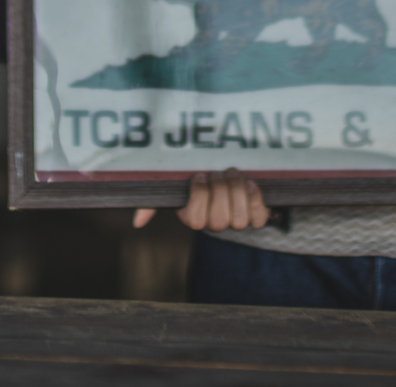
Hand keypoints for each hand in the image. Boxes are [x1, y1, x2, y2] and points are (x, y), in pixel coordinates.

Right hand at [133, 169, 267, 232]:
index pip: (195, 219)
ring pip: (239, 219)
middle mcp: (214, 224)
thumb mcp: (174, 187)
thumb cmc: (198, 179)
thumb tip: (137, 223)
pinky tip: (249, 184)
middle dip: (219, 190)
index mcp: (193, 218)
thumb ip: (153, 203)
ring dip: (236, 190)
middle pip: (219, 220)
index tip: (199, 175)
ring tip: (231, 173)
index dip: (200, 194)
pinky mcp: (255, 216)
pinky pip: (258, 218)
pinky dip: (255, 200)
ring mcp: (235, 222)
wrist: (227, 174)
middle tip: (216, 172)